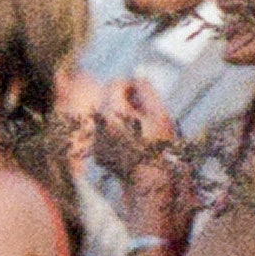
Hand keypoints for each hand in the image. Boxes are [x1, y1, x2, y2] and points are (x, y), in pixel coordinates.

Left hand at [91, 78, 184, 214]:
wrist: (148, 181)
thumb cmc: (158, 146)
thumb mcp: (159, 114)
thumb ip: (148, 91)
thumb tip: (140, 75)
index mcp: (111, 111)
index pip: (116, 83)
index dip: (131, 84)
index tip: (143, 91)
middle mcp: (97, 123)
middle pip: (108, 99)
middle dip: (125, 99)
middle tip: (145, 108)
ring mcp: (94, 138)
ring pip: (106, 116)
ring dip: (121, 115)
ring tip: (141, 126)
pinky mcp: (96, 150)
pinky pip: (105, 133)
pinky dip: (117, 131)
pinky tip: (133, 141)